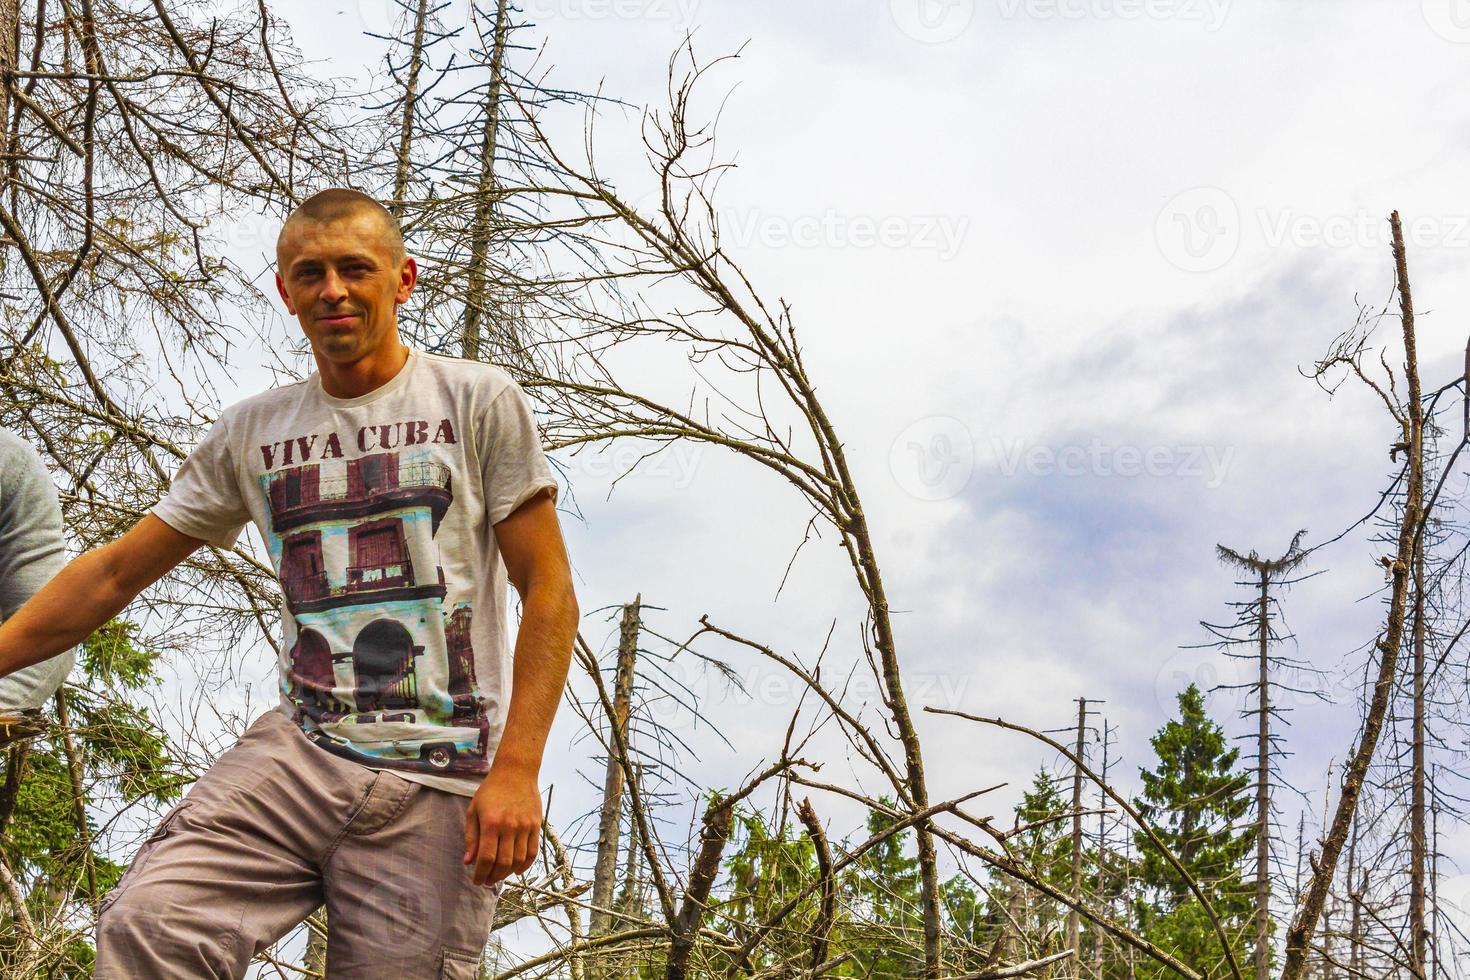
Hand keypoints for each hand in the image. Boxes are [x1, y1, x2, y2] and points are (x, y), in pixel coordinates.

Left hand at [463, 761, 541, 886]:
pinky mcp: (537, 825)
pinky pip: (533, 852)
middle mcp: (510, 827)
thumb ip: (471, 837)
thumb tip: (469, 862)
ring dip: (508, 873)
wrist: (516, 772)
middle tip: (487, 881)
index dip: (481, 874)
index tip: (477, 881)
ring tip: (499, 875)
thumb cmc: (491, 791)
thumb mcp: (474, 810)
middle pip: (503, 863)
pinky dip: (525, 865)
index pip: (486, 858)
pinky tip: (516, 870)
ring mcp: (525, 826)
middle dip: (493, 877)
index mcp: (491, 823)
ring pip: (519, 860)